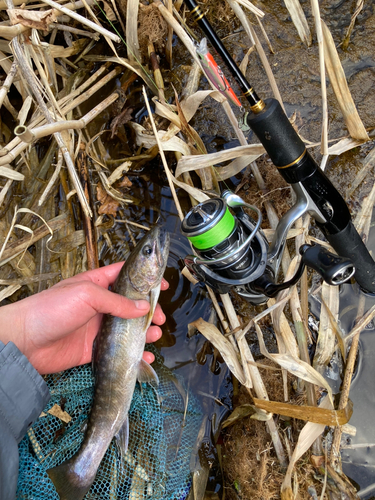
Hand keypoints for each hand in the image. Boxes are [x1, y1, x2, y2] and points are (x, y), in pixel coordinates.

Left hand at [0, 262, 167, 374]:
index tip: (162, 284)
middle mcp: (99, 304)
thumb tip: (143, 307)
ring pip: (128, 328)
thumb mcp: (87, 295)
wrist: (26, 341)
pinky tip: (144, 355)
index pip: (125, 276)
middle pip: (132, 304)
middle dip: (149, 310)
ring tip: (154, 335)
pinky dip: (134, 353)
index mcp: (97, 284)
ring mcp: (97, 326)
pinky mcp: (94, 348)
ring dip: (145, 331)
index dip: (145, 279)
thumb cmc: (50, 309)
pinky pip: (119, 350)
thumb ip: (117, 301)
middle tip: (160, 317)